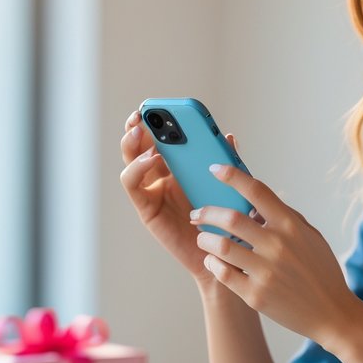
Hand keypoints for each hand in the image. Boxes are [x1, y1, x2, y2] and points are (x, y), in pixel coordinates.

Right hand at [118, 109, 214, 281]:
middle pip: (141, 146)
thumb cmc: (226, 220)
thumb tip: (227, 138)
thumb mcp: (230, 186)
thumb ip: (227, 163)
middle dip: (139, 128)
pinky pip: (133, 185)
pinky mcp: (147, 209)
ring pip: (131, 161)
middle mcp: (162, 177)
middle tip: (142, 114)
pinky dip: (137, 169)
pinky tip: (151, 159)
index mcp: (180, 167)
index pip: (163, 139)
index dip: (156, 123)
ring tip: (141, 133)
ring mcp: (152, 192)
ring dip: (132, 145)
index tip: (156, 107)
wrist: (224, 255)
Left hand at [190, 164, 361, 349]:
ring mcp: (266, 271)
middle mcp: (278, 246)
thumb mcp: (311, 237)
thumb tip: (256, 202)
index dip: (232, 176)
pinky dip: (213, 263)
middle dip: (206, 212)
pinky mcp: (255, 295)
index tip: (214, 169)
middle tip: (197, 213)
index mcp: (291, 226)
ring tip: (202, 238)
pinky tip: (213, 260)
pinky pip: (222, 273)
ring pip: (220, 246)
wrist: (331, 313)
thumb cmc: (321, 271)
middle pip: (230, 217)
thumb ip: (285, 217)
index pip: (257, 191)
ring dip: (205, 239)